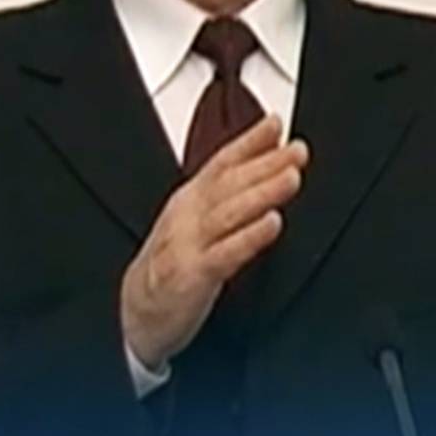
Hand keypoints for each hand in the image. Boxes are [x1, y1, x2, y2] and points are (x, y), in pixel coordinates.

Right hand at [121, 114, 308, 371]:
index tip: (277, 123)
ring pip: (228, 212)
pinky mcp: (192, 276)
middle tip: (298, 149)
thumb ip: (226, 196)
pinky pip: (225, 253)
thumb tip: (266, 168)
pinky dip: (250, 236)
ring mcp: (188, 244)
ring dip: (262, 192)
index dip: (249, 141)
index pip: (221, 163)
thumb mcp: (194, 222)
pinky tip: (273, 224)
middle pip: (229, 182)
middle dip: (266, 163)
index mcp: (189, 200)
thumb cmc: (171, 265)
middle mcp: (187, 216)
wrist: (138, 312)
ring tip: (291, 177)